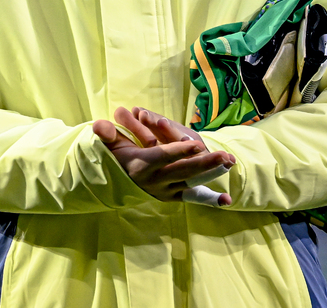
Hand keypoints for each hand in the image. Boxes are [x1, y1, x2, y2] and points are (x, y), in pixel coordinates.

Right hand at [92, 106, 234, 202]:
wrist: (114, 184)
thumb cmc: (115, 157)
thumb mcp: (107, 145)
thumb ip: (106, 134)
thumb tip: (98, 125)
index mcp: (140, 165)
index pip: (162, 156)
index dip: (178, 150)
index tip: (195, 143)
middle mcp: (154, 181)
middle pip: (183, 171)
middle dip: (205, 162)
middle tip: (224, 155)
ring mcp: (164, 190)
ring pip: (191, 183)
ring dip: (211, 174)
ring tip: (228, 163)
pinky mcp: (171, 196)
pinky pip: (192, 197)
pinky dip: (209, 199)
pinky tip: (226, 200)